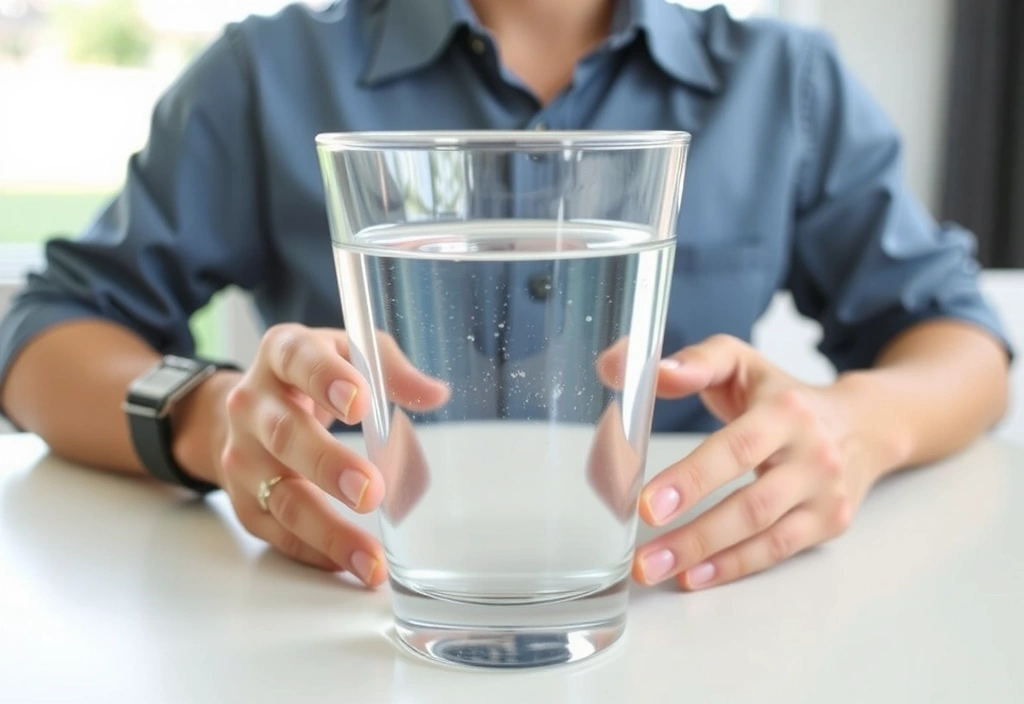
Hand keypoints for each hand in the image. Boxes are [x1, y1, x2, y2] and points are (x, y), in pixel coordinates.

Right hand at [174, 324, 447, 584]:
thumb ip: (389, 368)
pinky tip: (347, 563)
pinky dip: (313, 550)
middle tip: (371, 490)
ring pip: (281, 496)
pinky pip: (277, 531)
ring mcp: (243, 454)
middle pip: (285, 434)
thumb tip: (435, 394)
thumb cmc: (309, 377)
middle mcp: (252, 403)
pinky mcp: (243, 499)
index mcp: (282, 353)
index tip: (360, 403)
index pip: (299, 360)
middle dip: (328, 465)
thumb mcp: (346, 353)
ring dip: (327, 529)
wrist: (247, 409)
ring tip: (370, 557)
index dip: (326, 379)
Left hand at [630, 335, 889, 589]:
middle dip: (695, 534)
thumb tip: (632, 368)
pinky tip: (694, 575)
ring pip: (766, 536)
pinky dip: (735, 567)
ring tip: (656, 569)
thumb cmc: (781, 393)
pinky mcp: (830, 523)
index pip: (737, 449)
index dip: (692, 480)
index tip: (647, 504)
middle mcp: (814, 454)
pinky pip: (778, 551)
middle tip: (646, 555)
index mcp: (786, 411)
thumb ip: (690, 363)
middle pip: (752, 504)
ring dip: (707, 558)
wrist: (862, 422)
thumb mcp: (739, 362)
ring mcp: (826, 494)